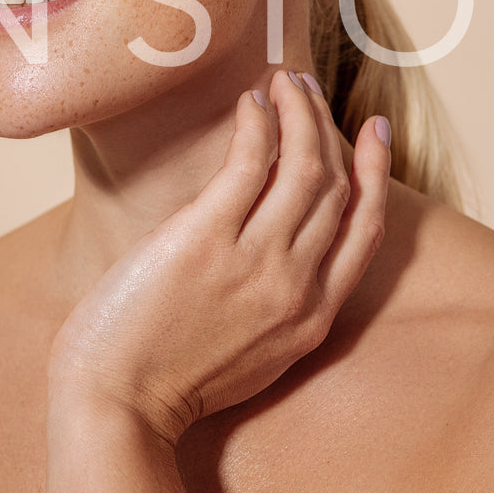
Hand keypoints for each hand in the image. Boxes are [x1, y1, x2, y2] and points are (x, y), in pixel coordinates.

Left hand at [47, 70, 391, 443]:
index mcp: (311, 318)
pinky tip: (250, 105)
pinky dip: (258, 126)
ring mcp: (254, 263)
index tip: (376, 134)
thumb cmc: (166, 379)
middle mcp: (295, 287)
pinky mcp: (206, 240)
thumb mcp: (250, 352)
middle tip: (308, 91)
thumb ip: (276, 303)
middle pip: (335, 187)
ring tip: (282, 85)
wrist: (116, 407)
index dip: (377, 173)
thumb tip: (271, 242)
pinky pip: (248, 164)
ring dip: (300, 114)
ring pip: (303, 167)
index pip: (365, 229)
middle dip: (329, 128)